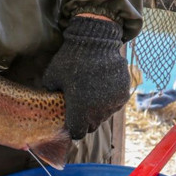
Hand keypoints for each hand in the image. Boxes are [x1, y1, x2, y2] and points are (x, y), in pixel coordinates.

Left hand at [43, 15, 129, 139]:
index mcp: (80, 111)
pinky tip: (102, 86)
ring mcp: (113, 104)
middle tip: (79, 106)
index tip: (70, 121)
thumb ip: (51, 94)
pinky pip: (114, 105)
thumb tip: (51, 101)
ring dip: (97, 110)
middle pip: (91, 126)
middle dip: (84, 120)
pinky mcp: (123, 95)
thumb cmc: (71, 59)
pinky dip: (108, 100)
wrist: (96, 42)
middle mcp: (98, 111)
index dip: (72, 128)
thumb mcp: (52, 77)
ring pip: (104, 116)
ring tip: (91, 93)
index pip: (77, 133)